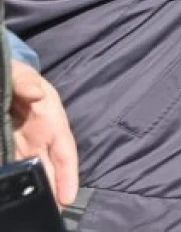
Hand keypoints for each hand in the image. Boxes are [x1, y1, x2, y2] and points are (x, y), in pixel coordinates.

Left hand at [10, 60, 78, 205]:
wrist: (2, 75)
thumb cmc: (15, 73)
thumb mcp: (19, 72)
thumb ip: (25, 80)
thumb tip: (36, 94)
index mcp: (50, 119)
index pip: (64, 151)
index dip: (67, 175)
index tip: (67, 197)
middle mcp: (39, 136)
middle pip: (47, 168)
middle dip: (50, 192)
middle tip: (48, 214)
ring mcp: (21, 144)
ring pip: (29, 172)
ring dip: (32, 190)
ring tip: (30, 211)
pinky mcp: (6, 147)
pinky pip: (10, 166)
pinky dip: (12, 180)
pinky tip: (9, 194)